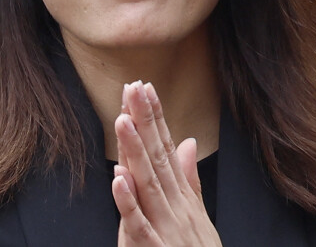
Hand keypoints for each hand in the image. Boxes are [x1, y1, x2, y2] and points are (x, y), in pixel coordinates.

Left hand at [112, 81, 220, 245]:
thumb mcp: (198, 214)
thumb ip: (190, 178)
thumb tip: (188, 141)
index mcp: (182, 194)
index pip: (167, 147)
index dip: (156, 117)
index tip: (145, 88)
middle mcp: (176, 205)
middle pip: (157, 156)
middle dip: (145, 120)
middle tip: (133, 88)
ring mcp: (166, 227)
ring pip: (148, 184)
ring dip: (135, 151)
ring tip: (123, 120)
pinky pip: (139, 226)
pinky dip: (128, 203)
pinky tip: (117, 179)